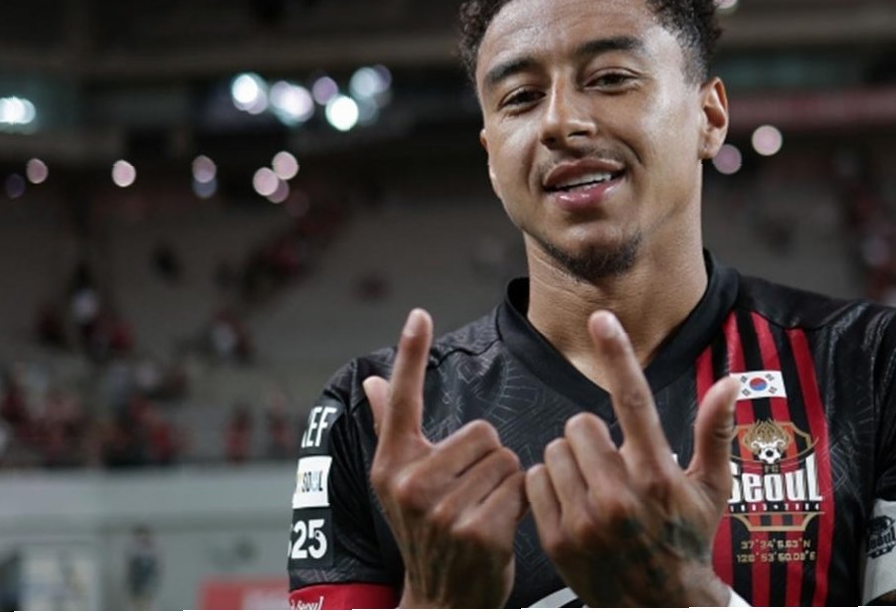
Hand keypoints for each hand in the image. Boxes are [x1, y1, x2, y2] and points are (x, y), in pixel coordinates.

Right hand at [363, 309, 526, 607]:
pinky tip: (502, 528)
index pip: (403, 400)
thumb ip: (390, 426)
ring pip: (507, 459)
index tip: (418, 313)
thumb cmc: (427, 533)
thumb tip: (372, 379)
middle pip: (484, 432)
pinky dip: (523, 505)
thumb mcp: (399, 482)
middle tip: (473, 494)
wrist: (442, 599)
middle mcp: (410, 485)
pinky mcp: (479, 532)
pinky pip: (522, 488)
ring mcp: (442, 511)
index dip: (410, 354)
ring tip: (485, 511)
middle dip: (490, 460)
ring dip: (507, 483)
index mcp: (392, 466)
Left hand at [525, 310, 739, 606]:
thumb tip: (732, 381)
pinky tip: (575, 506)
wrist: (658, 604)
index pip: (634, 401)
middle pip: (579, 423)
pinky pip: (536, 480)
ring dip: (572, 461)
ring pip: (555, 450)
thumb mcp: (712, 488)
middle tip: (613, 464)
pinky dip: (552, 486)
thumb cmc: (687, 538)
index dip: (618, 354)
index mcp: (658, 475)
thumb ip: (716, 431)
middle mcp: (620, 496)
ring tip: (596, 488)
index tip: (601, 319)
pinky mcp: (556, 537)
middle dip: (593, 437)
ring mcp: (584, 519)